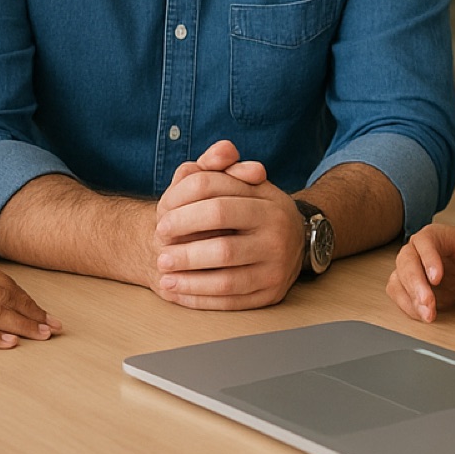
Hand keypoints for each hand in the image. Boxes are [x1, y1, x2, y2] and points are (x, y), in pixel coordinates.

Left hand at [151, 139, 301, 308]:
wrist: (295, 241)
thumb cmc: (254, 208)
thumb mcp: (242, 181)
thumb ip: (221, 165)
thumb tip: (220, 151)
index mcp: (268, 202)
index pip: (216, 197)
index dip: (182, 206)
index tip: (161, 217)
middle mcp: (277, 236)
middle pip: (222, 245)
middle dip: (184, 249)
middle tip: (159, 247)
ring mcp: (277, 268)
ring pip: (226, 279)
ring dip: (188, 279)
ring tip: (164, 274)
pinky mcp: (271, 294)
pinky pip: (231, 302)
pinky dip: (200, 299)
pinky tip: (179, 292)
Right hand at [387, 224, 454, 321]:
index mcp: (441, 235)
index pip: (425, 240)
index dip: (427, 259)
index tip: (436, 279)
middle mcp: (421, 248)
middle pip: (406, 261)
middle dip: (415, 285)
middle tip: (429, 305)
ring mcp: (414, 266)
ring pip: (399, 278)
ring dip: (409, 299)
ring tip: (428, 316)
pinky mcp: (412, 284)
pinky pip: (399, 293)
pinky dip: (407, 306)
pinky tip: (423, 315)